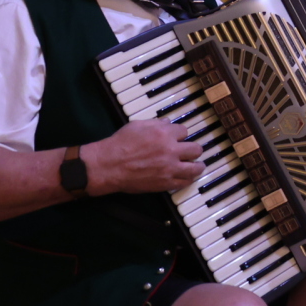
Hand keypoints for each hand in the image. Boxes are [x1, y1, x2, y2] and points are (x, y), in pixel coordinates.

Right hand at [83, 120, 203, 195]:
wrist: (107, 166)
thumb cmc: (119, 144)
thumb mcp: (137, 126)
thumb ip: (155, 123)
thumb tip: (168, 122)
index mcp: (164, 133)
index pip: (185, 131)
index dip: (181, 135)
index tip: (179, 138)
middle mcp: (171, 150)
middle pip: (196, 149)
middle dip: (194, 149)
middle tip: (191, 152)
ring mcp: (169, 168)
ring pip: (196, 168)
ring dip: (198, 165)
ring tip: (197, 165)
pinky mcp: (165, 183)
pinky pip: (185, 182)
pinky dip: (188, 179)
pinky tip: (187, 177)